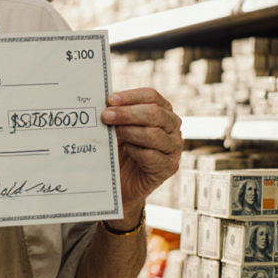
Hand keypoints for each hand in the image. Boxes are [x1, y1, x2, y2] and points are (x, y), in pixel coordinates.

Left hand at [102, 88, 182, 212]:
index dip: (131, 96)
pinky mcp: (168, 167)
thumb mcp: (118, 128)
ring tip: (114, 134)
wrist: (123, 181)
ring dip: (129, 132)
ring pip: (154, 134)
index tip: (110, 100)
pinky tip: (125, 151)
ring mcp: (173, 148)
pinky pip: (151, 156)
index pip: (152, 96)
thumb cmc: (121, 149)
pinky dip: (135, 151)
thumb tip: (104, 102)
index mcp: (163, 111)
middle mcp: (172, 127)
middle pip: (154, 113)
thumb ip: (116, 113)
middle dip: (127, 114)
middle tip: (106, 116)